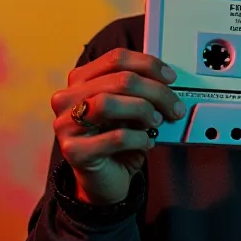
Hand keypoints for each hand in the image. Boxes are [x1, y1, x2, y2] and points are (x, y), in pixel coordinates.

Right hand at [50, 48, 185, 205]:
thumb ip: (139, 91)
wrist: (104, 181)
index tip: (170, 77)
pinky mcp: (74, 151)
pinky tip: (146, 142)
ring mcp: (66, 125)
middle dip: (156, 91)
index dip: (148, 64)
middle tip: (175, 107)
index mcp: (80, 80)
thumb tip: (167, 82)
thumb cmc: (116, 142)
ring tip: (156, 122)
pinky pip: (115, 137)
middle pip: (119, 80)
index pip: (116, 59)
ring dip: (143, 111)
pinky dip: (139, 138)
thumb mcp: (128, 109)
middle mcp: (67, 99)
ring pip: (109, 103)